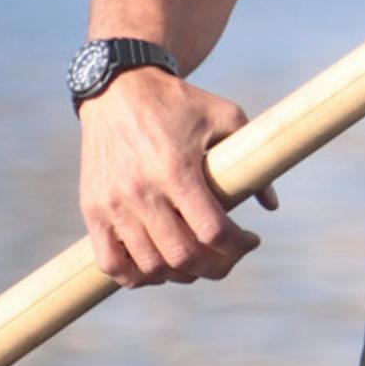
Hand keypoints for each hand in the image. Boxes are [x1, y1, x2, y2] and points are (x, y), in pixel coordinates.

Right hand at [78, 69, 278, 287]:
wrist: (118, 88)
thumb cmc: (179, 102)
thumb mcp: (225, 116)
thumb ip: (251, 158)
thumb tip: (271, 205)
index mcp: (177, 168)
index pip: (212, 230)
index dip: (238, 245)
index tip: (251, 239)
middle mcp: (142, 191)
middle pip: (183, 257)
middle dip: (216, 266)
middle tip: (229, 256)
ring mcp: (113, 204)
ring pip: (150, 266)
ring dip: (180, 274)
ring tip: (198, 261)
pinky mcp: (93, 210)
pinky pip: (111, 264)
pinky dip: (135, 277)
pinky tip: (158, 268)